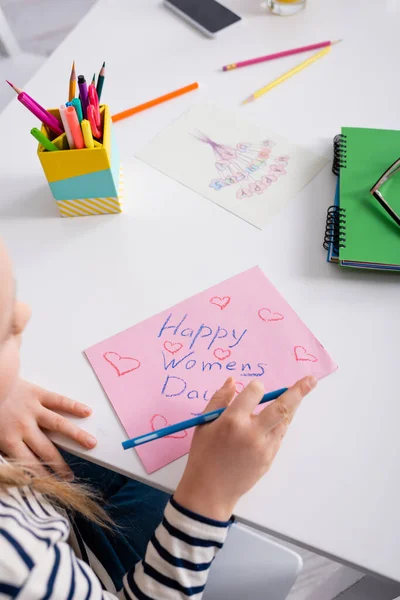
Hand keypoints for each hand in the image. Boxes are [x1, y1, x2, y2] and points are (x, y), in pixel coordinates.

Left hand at [0, 379, 96, 480]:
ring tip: (91, 443)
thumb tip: (9, 467)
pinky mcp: (37, 393)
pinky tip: (86, 412)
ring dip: (77, 436)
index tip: (52, 485)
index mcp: (8, 440)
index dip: (42, 476)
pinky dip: (73, 406)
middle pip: (46, 450)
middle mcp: (24, 427)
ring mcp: (33, 409)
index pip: (30, 464)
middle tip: (70, 476)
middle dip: (59, 465)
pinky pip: (58, 401)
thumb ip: (2, 448)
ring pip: (59, 425)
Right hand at [175, 376, 315, 520]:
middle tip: (311, 380)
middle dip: (298, 392)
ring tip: (300, 392)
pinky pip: (279, 435)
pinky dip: (280, 424)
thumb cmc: (204, 455)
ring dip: (292, 407)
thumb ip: (219, 399)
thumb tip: (233, 380)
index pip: (254, 393)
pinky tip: (277, 418)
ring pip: (284, 421)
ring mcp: (264, 447)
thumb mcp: (204, 423)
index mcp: (232, 421)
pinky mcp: (270, 458)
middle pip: (281, 407)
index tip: (255, 387)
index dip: (256, 387)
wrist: (210, 491)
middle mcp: (252, 432)